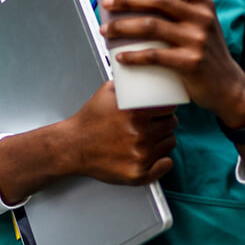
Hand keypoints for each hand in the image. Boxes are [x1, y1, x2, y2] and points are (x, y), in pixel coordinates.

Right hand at [0, 81, 175, 203]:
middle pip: (172, 125)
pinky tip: (152, 156)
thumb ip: (127, 83)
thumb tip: (142, 71)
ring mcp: (140, 155)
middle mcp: (140, 134)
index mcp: (135, 113)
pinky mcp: (138, 173)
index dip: (166, 108)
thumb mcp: (105, 92)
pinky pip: (166, 165)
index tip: (161, 110)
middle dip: (164, 123)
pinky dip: (162, 161)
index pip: (169, 107)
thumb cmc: (89, 121)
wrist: (72, 146)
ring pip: (170, 143)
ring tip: (147, 138)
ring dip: (162, 140)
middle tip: (152, 124)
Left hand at [99, 0, 244, 126]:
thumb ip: (182, 11)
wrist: (228, 87)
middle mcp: (202, 19)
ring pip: (151, 26)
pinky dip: (133, 56)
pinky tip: (119, 57)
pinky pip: (154, 56)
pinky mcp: (190, 63)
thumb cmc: (207, 53)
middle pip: (159, 0)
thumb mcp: (203, 25)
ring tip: (105, 29)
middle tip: (107, 3)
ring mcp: (196, 41)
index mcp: (204, 5)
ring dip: (122, 26)